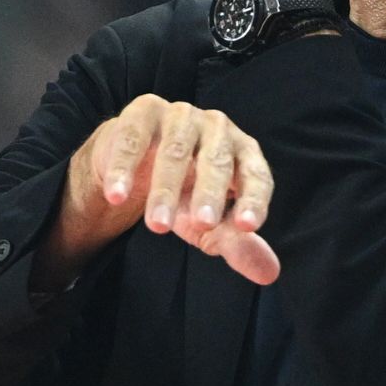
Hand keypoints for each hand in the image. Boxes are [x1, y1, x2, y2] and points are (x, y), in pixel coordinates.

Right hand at [47, 94, 278, 285]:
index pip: (255, 175)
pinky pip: (133, 140)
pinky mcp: (144, 112)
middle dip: (209, 194)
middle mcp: (218, 128)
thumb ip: (236, 244)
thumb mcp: (211, 223)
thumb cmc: (186, 191)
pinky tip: (117, 196)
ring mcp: (181, 115)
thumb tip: (268, 274)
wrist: (139, 162)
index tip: (246, 226)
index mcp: (243, 152)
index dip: (253, 199)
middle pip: (216, 160)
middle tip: (203, 225)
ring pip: (175, 151)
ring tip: (157, 225)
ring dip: (165, 190)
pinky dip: (124, 168)